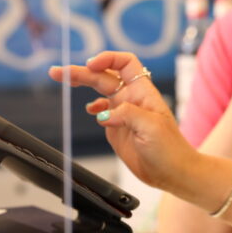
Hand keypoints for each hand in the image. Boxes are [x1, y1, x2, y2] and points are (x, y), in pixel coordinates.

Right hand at [48, 51, 199, 197]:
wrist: (173, 173)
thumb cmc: (170, 149)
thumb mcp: (152, 127)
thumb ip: (128, 114)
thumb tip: (104, 114)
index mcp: (143, 92)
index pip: (125, 63)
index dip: (108, 59)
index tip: (91, 65)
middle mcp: (132, 98)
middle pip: (104, 76)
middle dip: (81, 71)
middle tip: (58, 72)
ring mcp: (124, 112)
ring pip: (99, 90)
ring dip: (82, 82)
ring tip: (63, 79)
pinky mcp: (117, 127)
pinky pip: (102, 110)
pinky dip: (93, 107)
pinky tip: (89, 110)